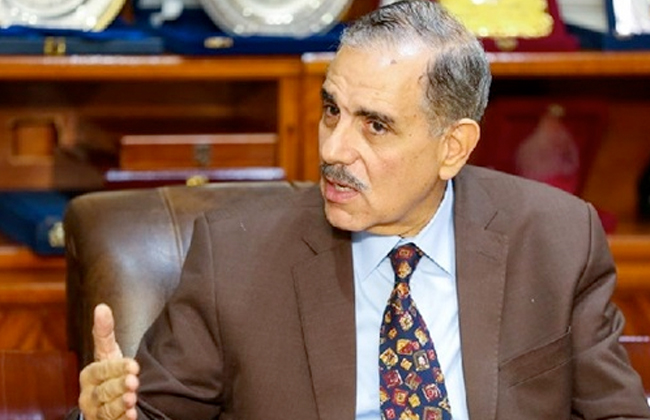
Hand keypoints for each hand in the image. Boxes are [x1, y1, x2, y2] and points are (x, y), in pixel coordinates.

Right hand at [79, 303, 139, 419]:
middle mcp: (89, 395)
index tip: (134, 365)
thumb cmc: (109, 371)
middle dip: (118, 386)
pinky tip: (131, 416)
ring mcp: (96, 411)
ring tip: (133, 399)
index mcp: (89, 375)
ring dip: (119, 405)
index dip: (116, 368)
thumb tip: (102, 306)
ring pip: (106, 409)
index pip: (101, 370)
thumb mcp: (108, 352)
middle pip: (103, 391)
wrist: (108, 398)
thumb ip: (105, 332)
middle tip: (133, 382)